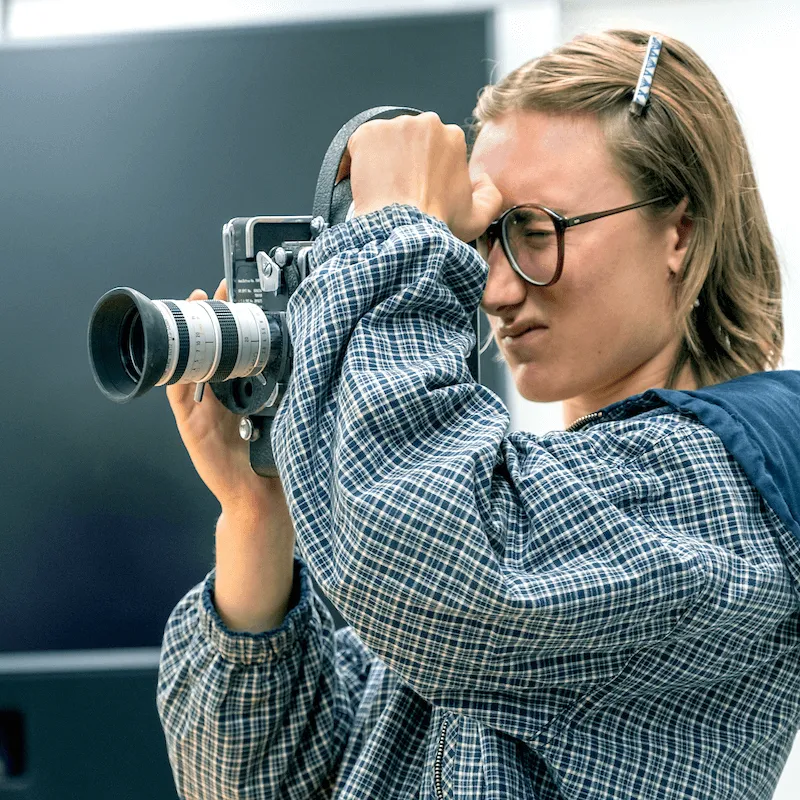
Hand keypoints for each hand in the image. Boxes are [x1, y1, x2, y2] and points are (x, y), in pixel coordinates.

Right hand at [165, 278, 280, 512]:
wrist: (255, 491)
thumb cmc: (265, 454)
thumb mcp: (275, 414)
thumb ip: (278, 390)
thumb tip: (303, 359)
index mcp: (234, 390)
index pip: (228, 348)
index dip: (228, 322)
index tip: (233, 296)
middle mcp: (215, 396)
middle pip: (203, 351)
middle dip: (203, 321)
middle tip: (206, 294)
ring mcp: (199, 409)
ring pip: (186, 366)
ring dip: (186, 339)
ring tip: (190, 312)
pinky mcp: (190, 426)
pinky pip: (178, 395)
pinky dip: (175, 376)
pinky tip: (177, 357)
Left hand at [335, 111, 502, 242]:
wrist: (402, 230)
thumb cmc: (435, 225)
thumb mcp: (477, 218)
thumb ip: (490, 195)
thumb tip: (483, 180)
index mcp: (452, 137)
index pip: (437, 146)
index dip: (429, 168)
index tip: (421, 185)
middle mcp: (425, 124)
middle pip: (412, 138)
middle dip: (407, 158)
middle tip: (402, 187)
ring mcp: (394, 127)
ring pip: (387, 139)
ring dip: (385, 158)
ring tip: (385, 187)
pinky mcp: (367, 134)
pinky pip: (360, 143)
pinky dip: (360, 160)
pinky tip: (368, 181)